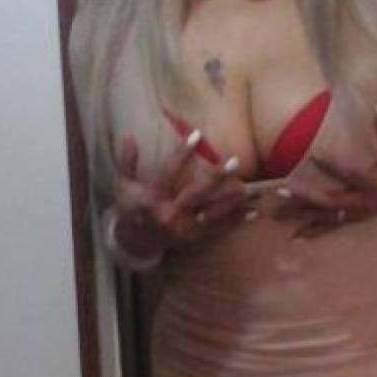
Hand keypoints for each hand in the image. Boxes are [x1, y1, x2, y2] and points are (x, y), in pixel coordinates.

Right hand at [112, 132, 248, 258]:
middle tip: (235, 162)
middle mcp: (170, 213)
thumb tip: (128, 137)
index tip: (196, 135)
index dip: (181, 152)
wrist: (135, 242)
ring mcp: (184, 228)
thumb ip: (126, 162)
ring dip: (233, 201)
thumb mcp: (122, 185)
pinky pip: (218, 229)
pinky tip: (253, 212)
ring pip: (213, 212)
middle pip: (196, 193)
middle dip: (216, 178)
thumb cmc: (130, 208)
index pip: (168, 171)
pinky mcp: (194, 237)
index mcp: (152, 198)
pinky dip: (236, 221)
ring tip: (252, 189)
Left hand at [279, 105, 376, 237]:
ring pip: (325, 217)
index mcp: (374, 183)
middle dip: (305, 196)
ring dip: (301, 215)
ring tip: (276, 213)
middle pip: (330, 201)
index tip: (312, 155)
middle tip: (282, 189)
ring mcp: (356, 214)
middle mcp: (363, 201)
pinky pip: (330, 228)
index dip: (332, 166)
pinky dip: (312, 232)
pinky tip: (294, 236)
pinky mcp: (352, 220)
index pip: (350, 174)